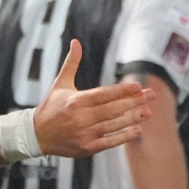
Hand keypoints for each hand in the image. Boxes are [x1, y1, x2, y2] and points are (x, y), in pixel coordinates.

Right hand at [33, 40, 153, 157]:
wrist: (36, 135)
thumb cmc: (51, 107)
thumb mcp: (60, 83)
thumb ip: (71, 63)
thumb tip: (76, 41)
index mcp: (76, 101)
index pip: (104, 94)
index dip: (122, 91)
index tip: (138, 86)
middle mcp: (81, 117)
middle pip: (113, 109)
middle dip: (134, 102)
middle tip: (151, 95)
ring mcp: (84, 134)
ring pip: (114, 125)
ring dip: (133, 118)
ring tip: (148, 112)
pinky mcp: (86, 148)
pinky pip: (109, 142)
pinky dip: (123, 137)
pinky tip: (136, 130)